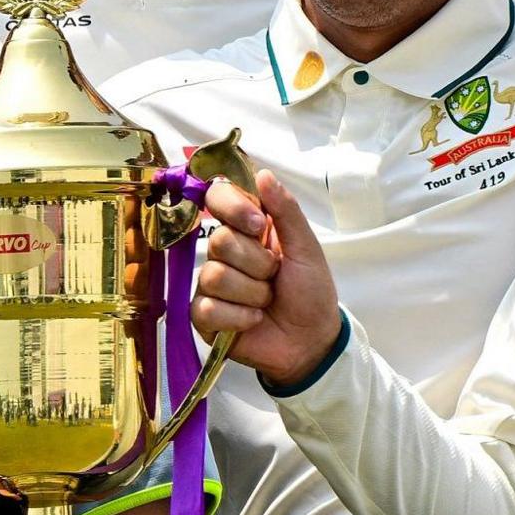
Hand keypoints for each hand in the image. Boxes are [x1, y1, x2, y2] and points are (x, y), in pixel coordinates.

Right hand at [190, 170, 338, 388]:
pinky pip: (207, 307)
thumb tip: (263, 174)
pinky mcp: (203, 316)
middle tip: (274, 277)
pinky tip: (252, 321)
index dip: (233, 208)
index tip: (257, 226)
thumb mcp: (306, 248)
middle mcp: (224, 253)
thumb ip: (285, 211)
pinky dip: (239, 317)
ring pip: (215, 276)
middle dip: (257, 264)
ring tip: (266, 302)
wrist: (311, 341)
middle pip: (220, 241)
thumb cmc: (311, 292)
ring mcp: (211, 285)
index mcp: (247, 229)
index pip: (218, 199)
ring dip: (252, 294)